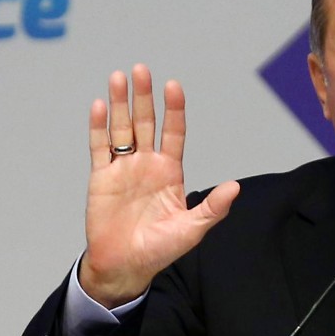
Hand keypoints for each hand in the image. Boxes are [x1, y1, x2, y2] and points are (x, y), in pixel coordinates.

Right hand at [79, 64, 239, 307]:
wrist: (126, 266)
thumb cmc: (160, 249)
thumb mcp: (192, 230)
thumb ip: (212, 208)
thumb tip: (235, 187)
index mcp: (170, 172)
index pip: (174, 133)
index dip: (174, 110)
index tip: (173, 86)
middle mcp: (146, 164)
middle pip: (145, 122)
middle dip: (144, 97)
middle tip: (142, 69)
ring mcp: (123, 168)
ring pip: (121, 128)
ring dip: (120, 103)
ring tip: (119, 77)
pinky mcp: (101, 177)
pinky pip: (99, 147)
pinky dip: (98, 126)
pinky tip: (100, 105)